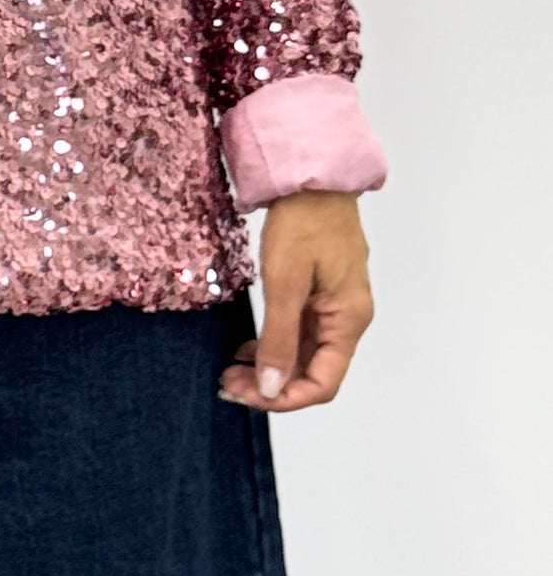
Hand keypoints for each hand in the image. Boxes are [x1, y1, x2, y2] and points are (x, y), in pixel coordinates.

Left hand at [218, 191, 374, 412]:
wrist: (311, 176)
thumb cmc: (302, 224)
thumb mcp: (286, 282)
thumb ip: (279, 338)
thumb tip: (273, 389)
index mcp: (348, 321)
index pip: (323, 383)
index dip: (285, 399)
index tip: (247, 396)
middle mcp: (346, 319)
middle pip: (311, 371)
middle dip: (270, 385)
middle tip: (227, 383)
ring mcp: (333, 304)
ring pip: (302, 353)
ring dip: (269, 367)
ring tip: (230, 370)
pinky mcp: (319, 290)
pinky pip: (298, 331)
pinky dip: (273, 344)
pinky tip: (246, 347)